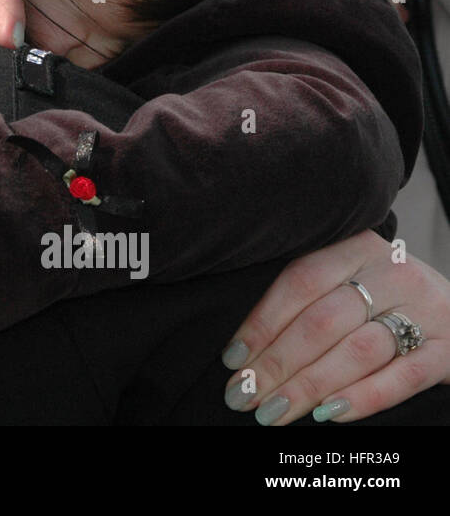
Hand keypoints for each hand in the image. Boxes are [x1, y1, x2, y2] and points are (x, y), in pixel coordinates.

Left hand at [221, 229, 449, 423]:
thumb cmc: (383, 298)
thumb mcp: (348, 280)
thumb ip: (305, 303)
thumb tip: (244, 354)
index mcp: (357, 248)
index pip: (299, 282)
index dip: (261, 323)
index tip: (232, 360)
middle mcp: (392, 273)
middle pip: (322, 320)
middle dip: (276, 363)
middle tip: (243, 395)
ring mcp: (424, 311)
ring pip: (357, 351)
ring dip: (309, 386)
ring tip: (273, 411)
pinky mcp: (447, 350)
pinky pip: (401, 378)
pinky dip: (361, 398)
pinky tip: (327, 413)